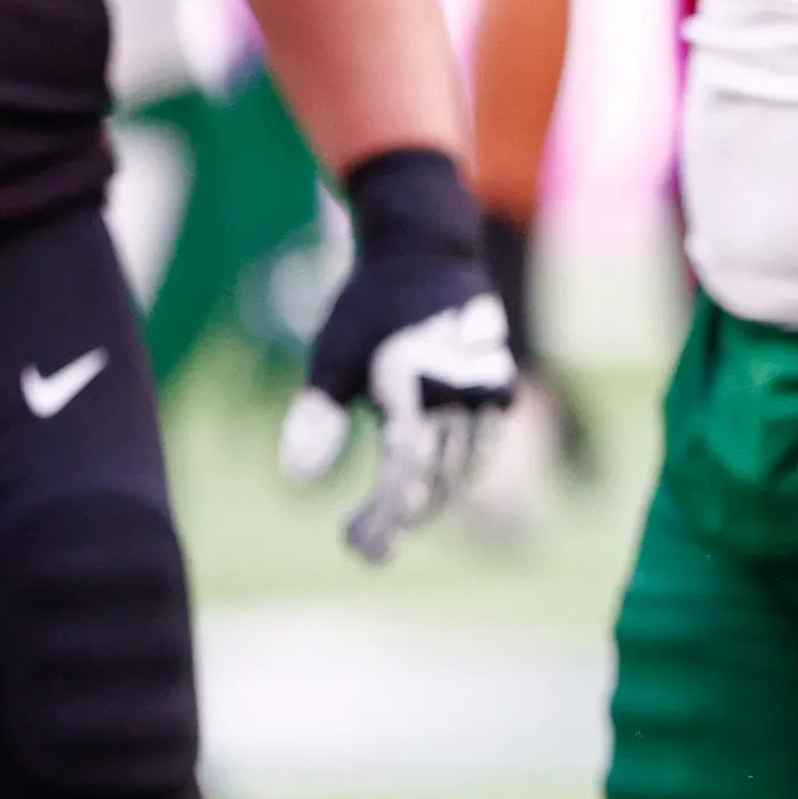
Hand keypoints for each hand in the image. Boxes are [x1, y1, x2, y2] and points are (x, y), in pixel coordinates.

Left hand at [280, 150, 518, 562]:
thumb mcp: (331, 355)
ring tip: (394, 516)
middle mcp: (460, 394)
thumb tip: (295, 478)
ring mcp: (488, 393)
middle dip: (400, 519)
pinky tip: (428, 484)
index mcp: (415, 387)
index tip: (356, 547)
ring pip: (462, 472)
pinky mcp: (502, 391)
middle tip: (366, 543)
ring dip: (429, 501)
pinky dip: (455, 473)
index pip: (402, 475)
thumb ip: (316, 417)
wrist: (426, 251)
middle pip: (434, 482)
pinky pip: (481, 450)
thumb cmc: (369, 306)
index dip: (383, 519)